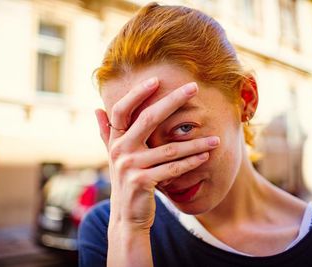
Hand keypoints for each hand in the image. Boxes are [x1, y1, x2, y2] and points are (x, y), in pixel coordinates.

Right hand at [95, 77, 219, 230]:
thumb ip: (106, 133)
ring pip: (169, 148)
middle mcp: (119, 150)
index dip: (138, 93)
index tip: (157, 80)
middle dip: (173, 100)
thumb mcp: (114, 156)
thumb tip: (95, 109)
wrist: (126, 215)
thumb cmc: (126, 180)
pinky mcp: (142, 182)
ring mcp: (130, 166)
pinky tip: (206, 156)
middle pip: (148, 118)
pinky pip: (172, 168)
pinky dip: (191, 162)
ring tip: (215, 138)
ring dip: (195, 142)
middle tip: (194, 87)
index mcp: (114, 141)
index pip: (122, 110)